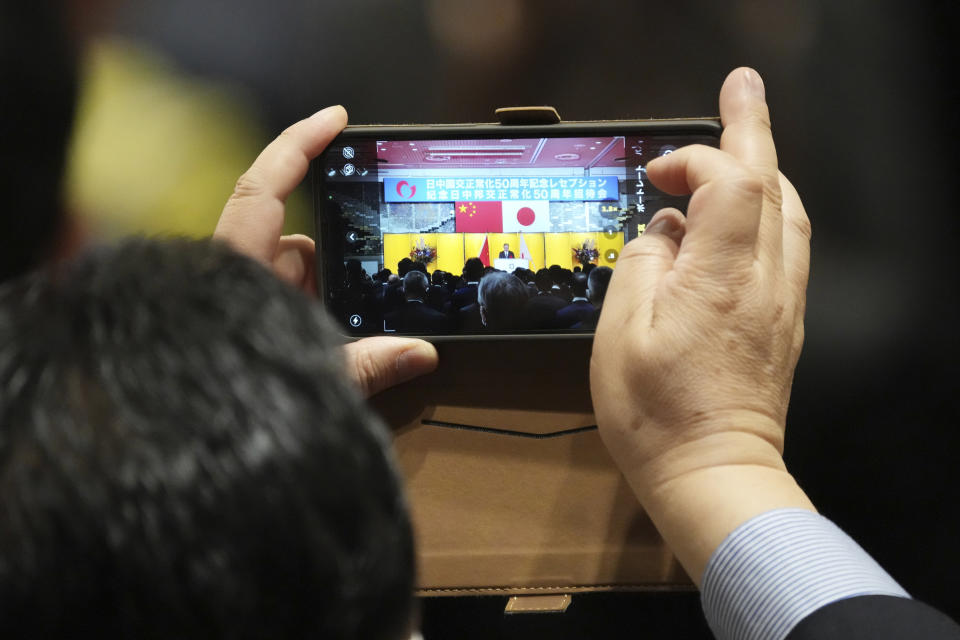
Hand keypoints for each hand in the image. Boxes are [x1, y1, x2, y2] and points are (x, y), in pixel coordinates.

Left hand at [214, 107, 437, 396]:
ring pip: (295, 278)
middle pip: (295, 243)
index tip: (335, 119)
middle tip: (373, 295)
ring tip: (353, 340)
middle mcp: (238, 277)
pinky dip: (315, 317)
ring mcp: (241, 301)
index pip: (264, 189)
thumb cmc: (226, 408)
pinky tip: (339, 349)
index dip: (298, 145)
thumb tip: (423, 353)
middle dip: (340, 265)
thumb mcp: (309, 383)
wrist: (181, 447)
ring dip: (329, 300)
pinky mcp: (244, 322)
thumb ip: (366, 367)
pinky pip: (289, 304)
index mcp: (237, 272)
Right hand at [590, 67, 813, 582]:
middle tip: (739, 89)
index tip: (662, 171)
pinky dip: (766, 209)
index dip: (700, 156)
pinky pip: (786, 244)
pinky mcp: (783, 320)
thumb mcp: (619, 337)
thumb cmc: (659, 417)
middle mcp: (764, 282)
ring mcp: (781, 301)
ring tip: (738, 144)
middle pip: (772, 183)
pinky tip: (742, 213)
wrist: (713, 475)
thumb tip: (660, 233)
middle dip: (752, 130)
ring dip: (763, 168)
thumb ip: (639, 267)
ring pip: (788, 210)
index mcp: (720, 279)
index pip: (732, 181)